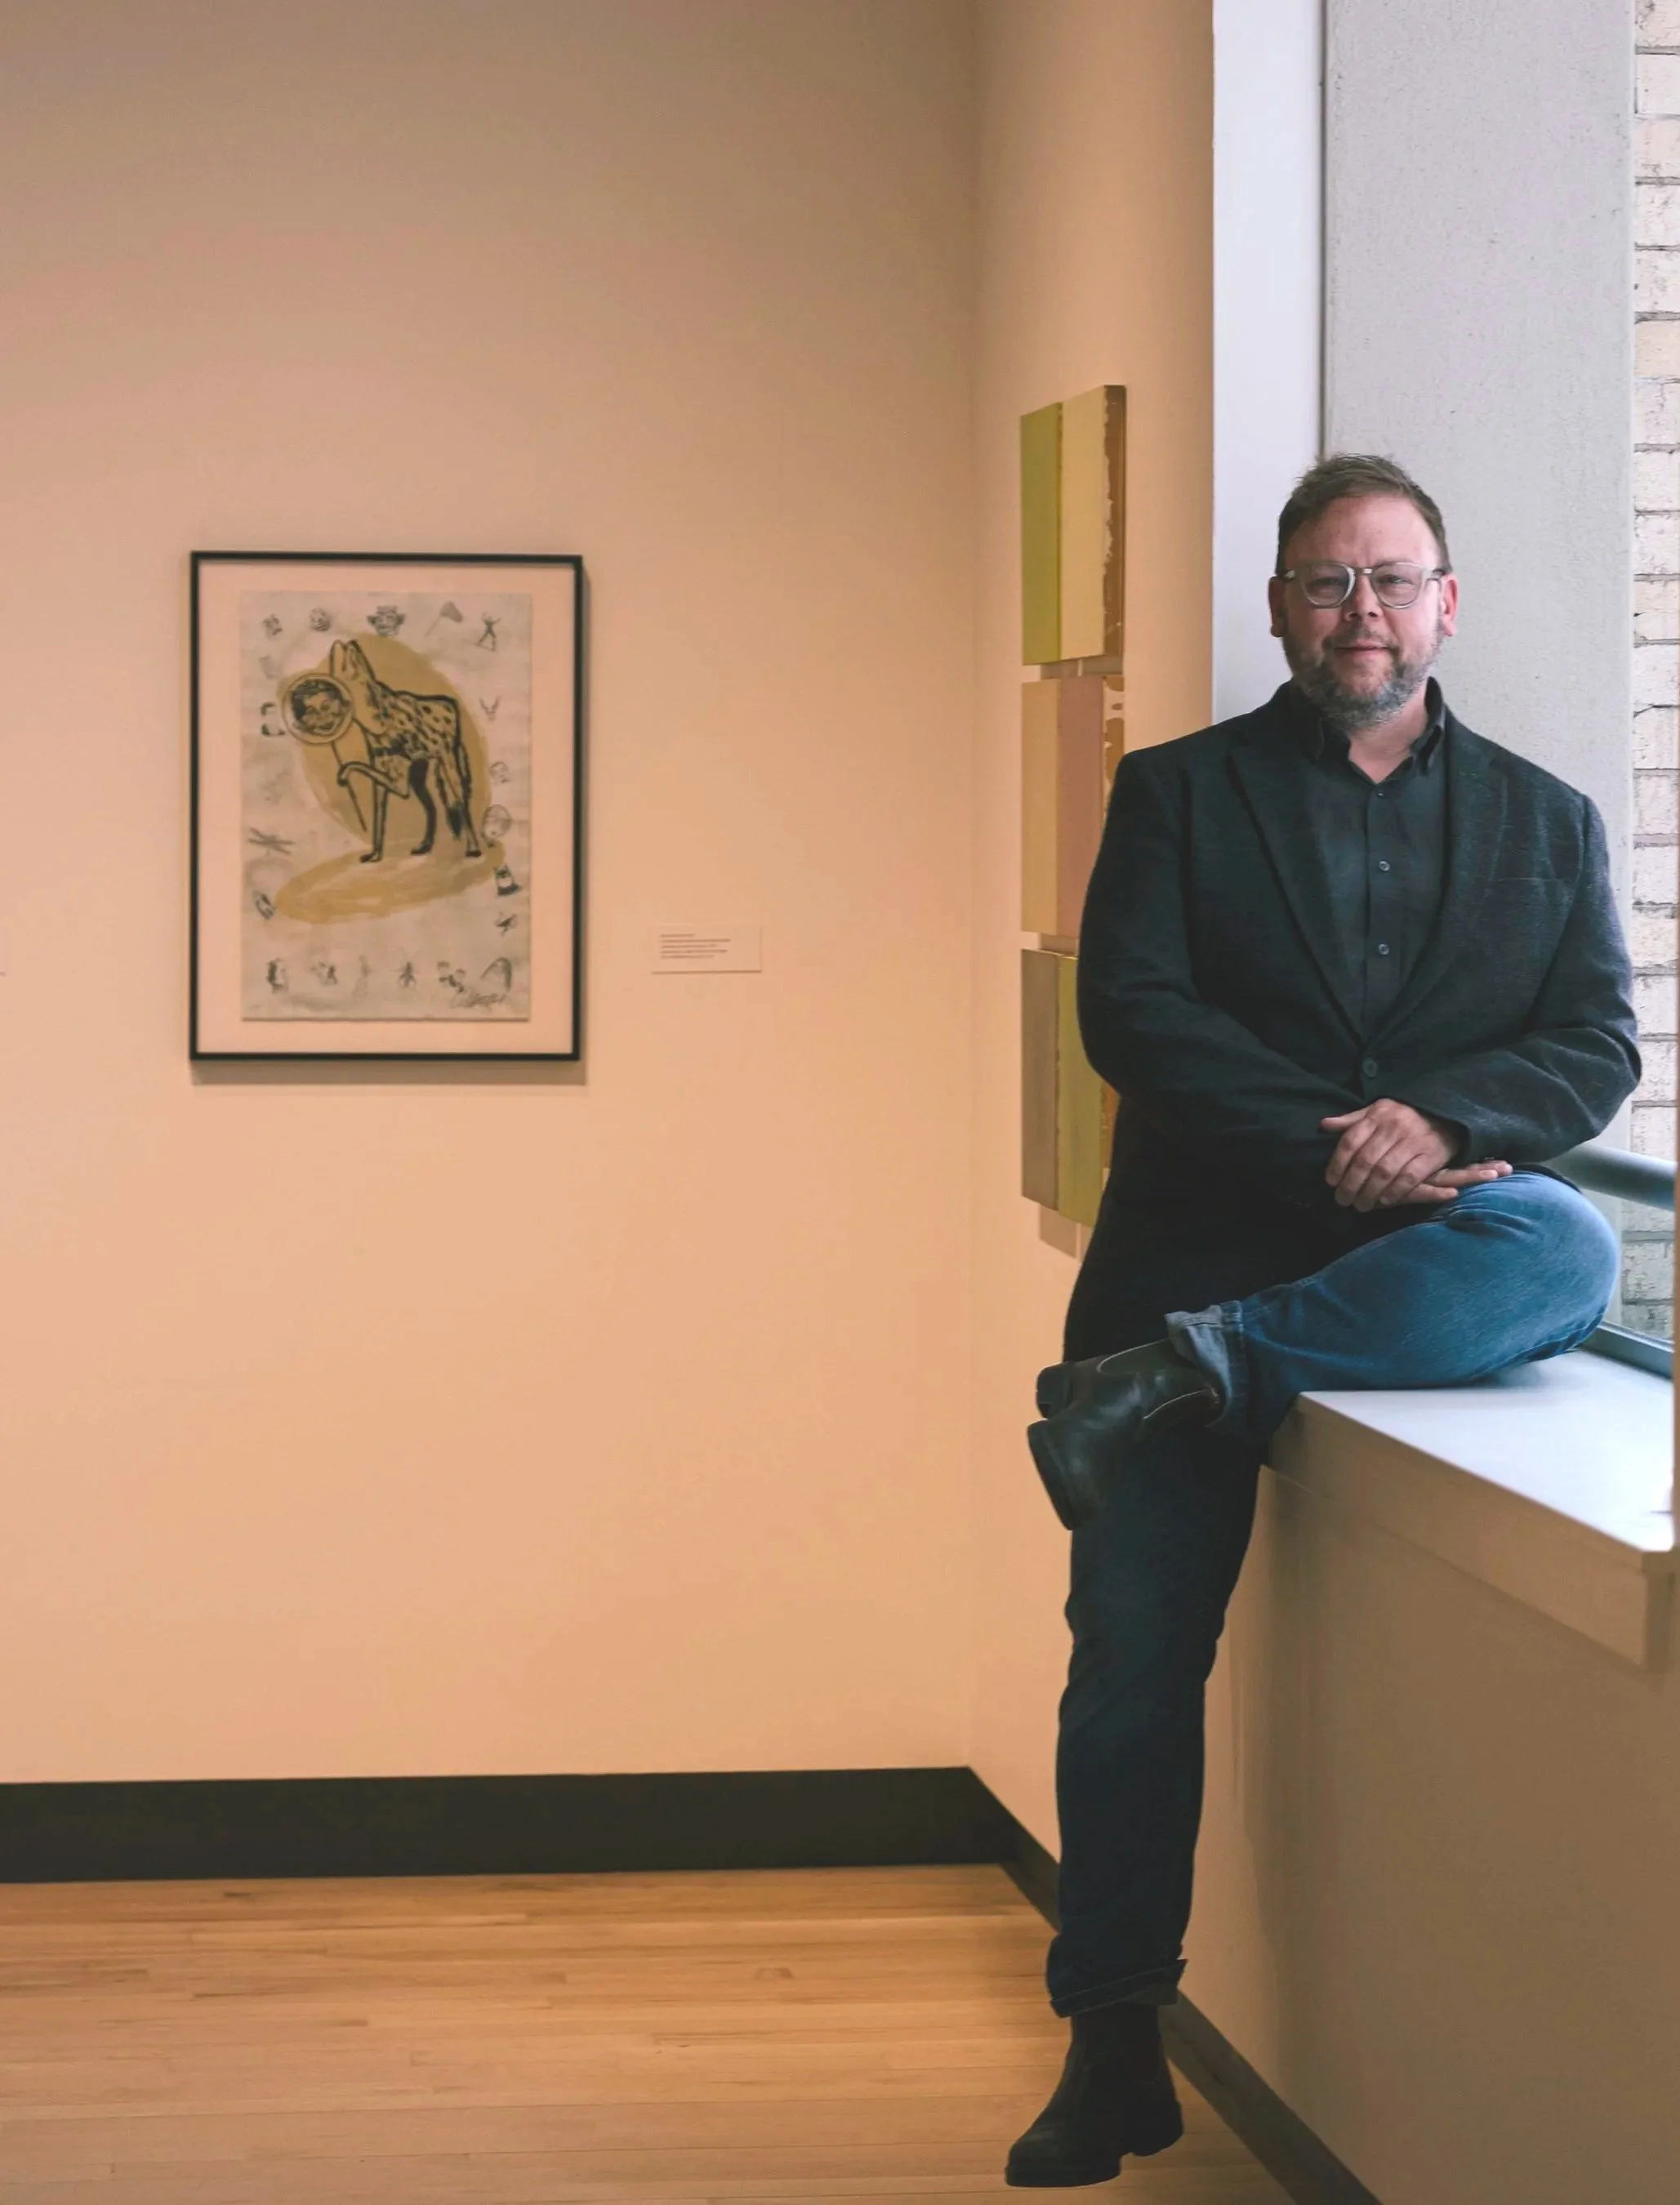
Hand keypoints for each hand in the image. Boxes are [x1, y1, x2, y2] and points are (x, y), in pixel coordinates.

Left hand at [1320, 1100, 1504, 1211]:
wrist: (1444, 1114)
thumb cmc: (1402, 1116)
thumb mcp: (1377, 1111)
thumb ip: (1351, 1121)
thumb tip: (1324, 1125)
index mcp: (1376, 1116)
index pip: (1351, 1141)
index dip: (1337, 1163)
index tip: (1331, 1181)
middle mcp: (1393, 1127)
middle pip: (1365, 1161)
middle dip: (1351, 1184)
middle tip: (1343, 1200)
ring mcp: (1413, 1141)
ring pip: (1385, 1172)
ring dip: (1370, 1192)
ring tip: (1361, 1205)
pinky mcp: (1431, 1155)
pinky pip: (1409, 1178)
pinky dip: (1395, 1192)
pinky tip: (1384, 1201)